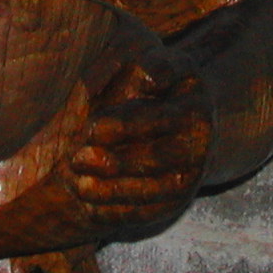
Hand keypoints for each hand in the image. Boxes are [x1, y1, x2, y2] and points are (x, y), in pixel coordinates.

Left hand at [65, 47, 214, 238]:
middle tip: (76, 158)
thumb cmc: (158, 80)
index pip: (157, 120)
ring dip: (112, 191)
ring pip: (152, 192)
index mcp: (193, 109)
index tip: (90, 128)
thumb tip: (151, 80)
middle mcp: (197, 147)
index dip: (123, 125)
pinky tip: (88, 203)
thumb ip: (150, 64)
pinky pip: (146, 213)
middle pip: (155, 159)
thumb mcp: (156, 59)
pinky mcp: (174, 202)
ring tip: (78, 184)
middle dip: (114, 162)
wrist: (183, 118)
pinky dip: (117, 211)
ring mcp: (188, 178)